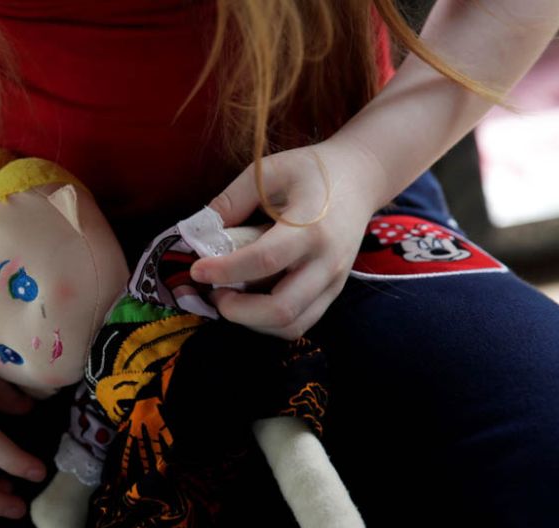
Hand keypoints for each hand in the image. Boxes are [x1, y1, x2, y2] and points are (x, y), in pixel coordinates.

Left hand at [190, 136, 385, 339]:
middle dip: (237, 311)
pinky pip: (300, 323)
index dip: (224, 271)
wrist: (361, 178)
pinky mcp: (333, 292)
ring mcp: (333, 281)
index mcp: (310, 227)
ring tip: (230, 300)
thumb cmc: (311, 171)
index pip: (264, 260)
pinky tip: (251, 303)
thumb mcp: (268, 171)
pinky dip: (269, 323)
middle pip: (281, 309)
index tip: (197, 269)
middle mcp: (326, 261)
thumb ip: (231, 199)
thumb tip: (198, 233)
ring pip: (291, 325)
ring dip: (252, 322)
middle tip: (214, 294)